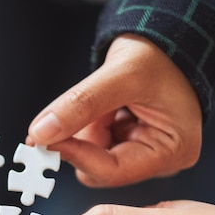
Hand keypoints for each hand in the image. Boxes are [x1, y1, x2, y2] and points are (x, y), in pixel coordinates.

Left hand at [28, 34, 201, 186]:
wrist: (163, 43)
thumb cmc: (158, 55)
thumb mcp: (121, 74)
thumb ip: (81, 104)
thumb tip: (41, 133)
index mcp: (174, 150)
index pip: (113, 171)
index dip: (75, 155)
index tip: (42, 139)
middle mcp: (162, 160)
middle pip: (99, 168)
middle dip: (84, 137)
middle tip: (82, 108)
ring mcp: (144, 154)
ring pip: (91, 155)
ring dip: (86, 127)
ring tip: (107, 99)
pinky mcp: (127, 145)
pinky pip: (93, 144)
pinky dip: (88, 124)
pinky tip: (105, 107)